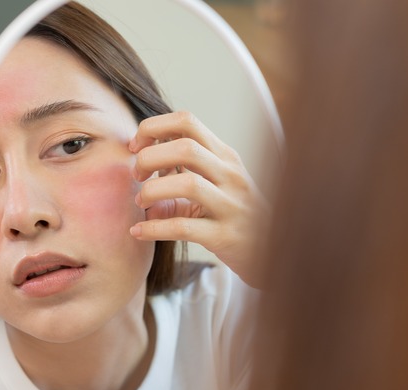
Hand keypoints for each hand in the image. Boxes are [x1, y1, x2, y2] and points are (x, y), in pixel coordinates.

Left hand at [128, 111, 268, 287]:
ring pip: (187, 184)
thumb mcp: (214, 185)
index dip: (153, 128)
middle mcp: (231, 175)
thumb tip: (139, 169)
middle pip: (185, 147)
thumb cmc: (234, 214)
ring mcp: (231, 205)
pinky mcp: (225, 236)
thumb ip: (180, 172)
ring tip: (140, 203)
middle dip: (150, 157)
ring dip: (152, 191)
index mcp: (224, 156)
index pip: (187, 121)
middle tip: (137, 176)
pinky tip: (138, 232)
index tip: (135, 147)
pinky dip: (154, 228)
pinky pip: (184, 227)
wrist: (271, 250)